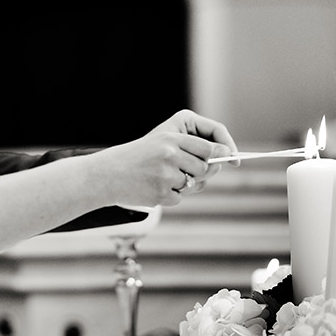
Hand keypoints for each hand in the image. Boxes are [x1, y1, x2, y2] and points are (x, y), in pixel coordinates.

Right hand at [91, 110, 237, 206]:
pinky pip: (180, 198)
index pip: (209, 148)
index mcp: (170, 138)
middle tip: (186, 171)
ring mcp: (166, 175)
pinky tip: (154, 187)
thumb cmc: (137, 157)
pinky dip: (171, 196)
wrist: (107, 174)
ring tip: (163, 178)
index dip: (220, 154)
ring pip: (194, 184)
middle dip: (202, 172)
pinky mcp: (161, 194)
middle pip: (205, 168)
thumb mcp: (160, 142)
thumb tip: (222, 158)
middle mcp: (170, 154)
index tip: (228, 158)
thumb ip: (189, 147)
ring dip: (185, 185)